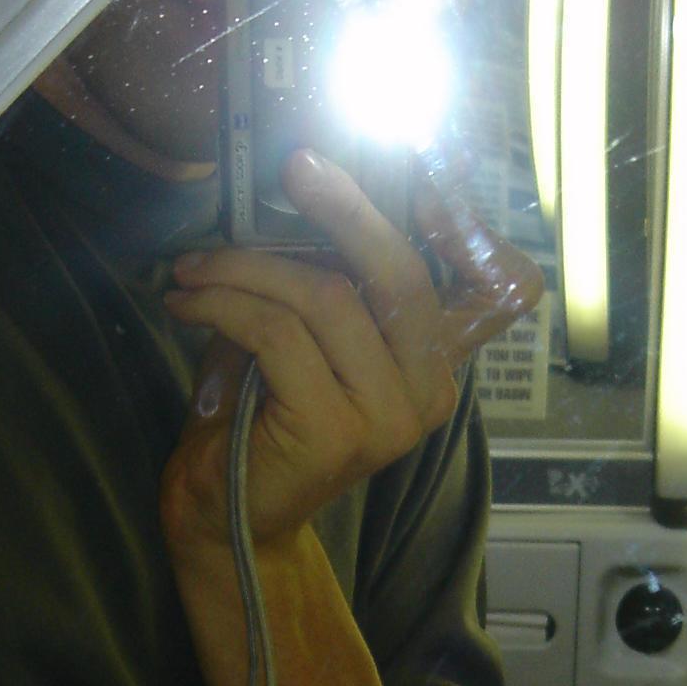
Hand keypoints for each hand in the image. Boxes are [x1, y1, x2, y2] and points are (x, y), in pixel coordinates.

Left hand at [157, 149, 540, 557]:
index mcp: (434, 366)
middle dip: (345, 209)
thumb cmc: (259, 420)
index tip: (422, 173)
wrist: (225, 519)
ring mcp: (387, 417)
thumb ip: (330, 281)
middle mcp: (427, 393)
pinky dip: (224, 304)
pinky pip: (277, 333)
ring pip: (327, 296)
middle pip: (403, 275)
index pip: (498, 290)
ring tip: (194, 268)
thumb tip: (311, 184)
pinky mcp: (334, 430)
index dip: (470, 228)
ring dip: (247, 267)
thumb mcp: (307, 337)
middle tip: (297, 167)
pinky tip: (188, 303)